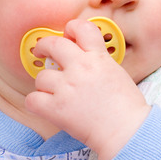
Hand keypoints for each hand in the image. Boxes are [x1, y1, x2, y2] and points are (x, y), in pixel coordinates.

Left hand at [25, 19, 150, 159]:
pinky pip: (32, 100)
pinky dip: (36, 103)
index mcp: (97, 57)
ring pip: (41, 76)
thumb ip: (96, 59)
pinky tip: (44, 106)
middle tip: (41, 51)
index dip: (71, 28)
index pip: (81, 27)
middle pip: (52, 44)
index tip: (67, 34)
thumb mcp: (116, 71)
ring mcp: (67, 87)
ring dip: (45, 84)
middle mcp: (80, 68)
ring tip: (53, 92)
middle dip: (43, 46)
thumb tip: (79, 55)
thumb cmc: (126, 105)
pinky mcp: (57, 108)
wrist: (127, 131)